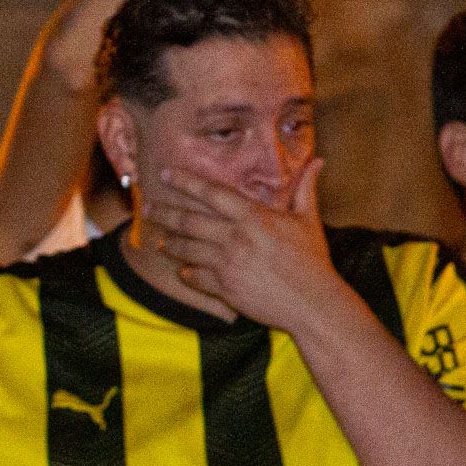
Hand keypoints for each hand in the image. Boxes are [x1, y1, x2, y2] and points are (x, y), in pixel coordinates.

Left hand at [142, 160, 340, 331]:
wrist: (312, 303)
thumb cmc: (312, 261)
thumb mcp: (308, 220)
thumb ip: (306, 189)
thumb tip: (318, 162)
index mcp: (253, 217)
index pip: (211, 192)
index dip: (185, 181)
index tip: (165, 173)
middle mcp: (236, 237)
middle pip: (188, 220)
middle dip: (163, 212)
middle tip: (147, 208)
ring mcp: (227, 264)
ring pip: (186, 249)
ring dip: (171, 243)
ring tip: (162, 240)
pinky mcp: (225, 288)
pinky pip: (194, 277)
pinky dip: (185, 273)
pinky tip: (183, 270)